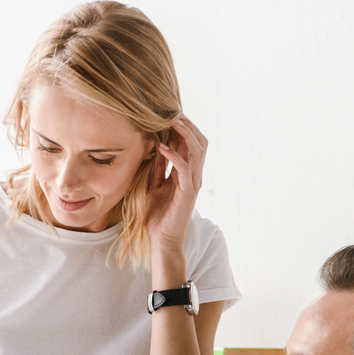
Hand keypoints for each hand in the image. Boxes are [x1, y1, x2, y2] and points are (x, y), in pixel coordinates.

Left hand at [145, 117, 206, 257]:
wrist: (162, 242)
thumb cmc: (157, 217)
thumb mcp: (153, 186)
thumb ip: (157, 169)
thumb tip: (154, 147)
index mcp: (187, 174)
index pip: (191, 144)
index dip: (183, 128)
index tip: (168, 114)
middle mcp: (193, 177)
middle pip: (200, 142)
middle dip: (188, 125)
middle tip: (173, 112)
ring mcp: (192, 184)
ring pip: (197, 151)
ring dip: (185, 134)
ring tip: (172, 121)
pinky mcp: (187, 193)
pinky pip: (184, 168)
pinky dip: (174, 155)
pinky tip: (162, 147)